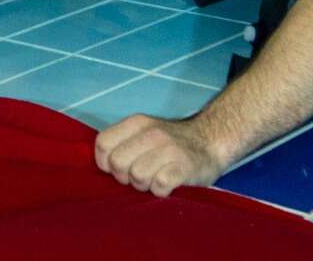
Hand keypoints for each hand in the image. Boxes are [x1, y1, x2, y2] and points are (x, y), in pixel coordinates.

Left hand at [94, 114, 228, 197]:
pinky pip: (160, 185)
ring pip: (137, 176)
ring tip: (154, 179)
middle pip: (117, 163)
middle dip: (124, 177)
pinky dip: (160, 190)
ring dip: (144, 185)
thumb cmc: (170, 143)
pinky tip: (167, 185)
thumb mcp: (144, 133)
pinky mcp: (184, 167)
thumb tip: (101, 166)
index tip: (119, 169)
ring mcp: (169, 149)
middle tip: (139, 176)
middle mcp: (152, 133)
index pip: (103, 143)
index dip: (105, 163)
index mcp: (137, 123)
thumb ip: (123, 143)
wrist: (210, 141)